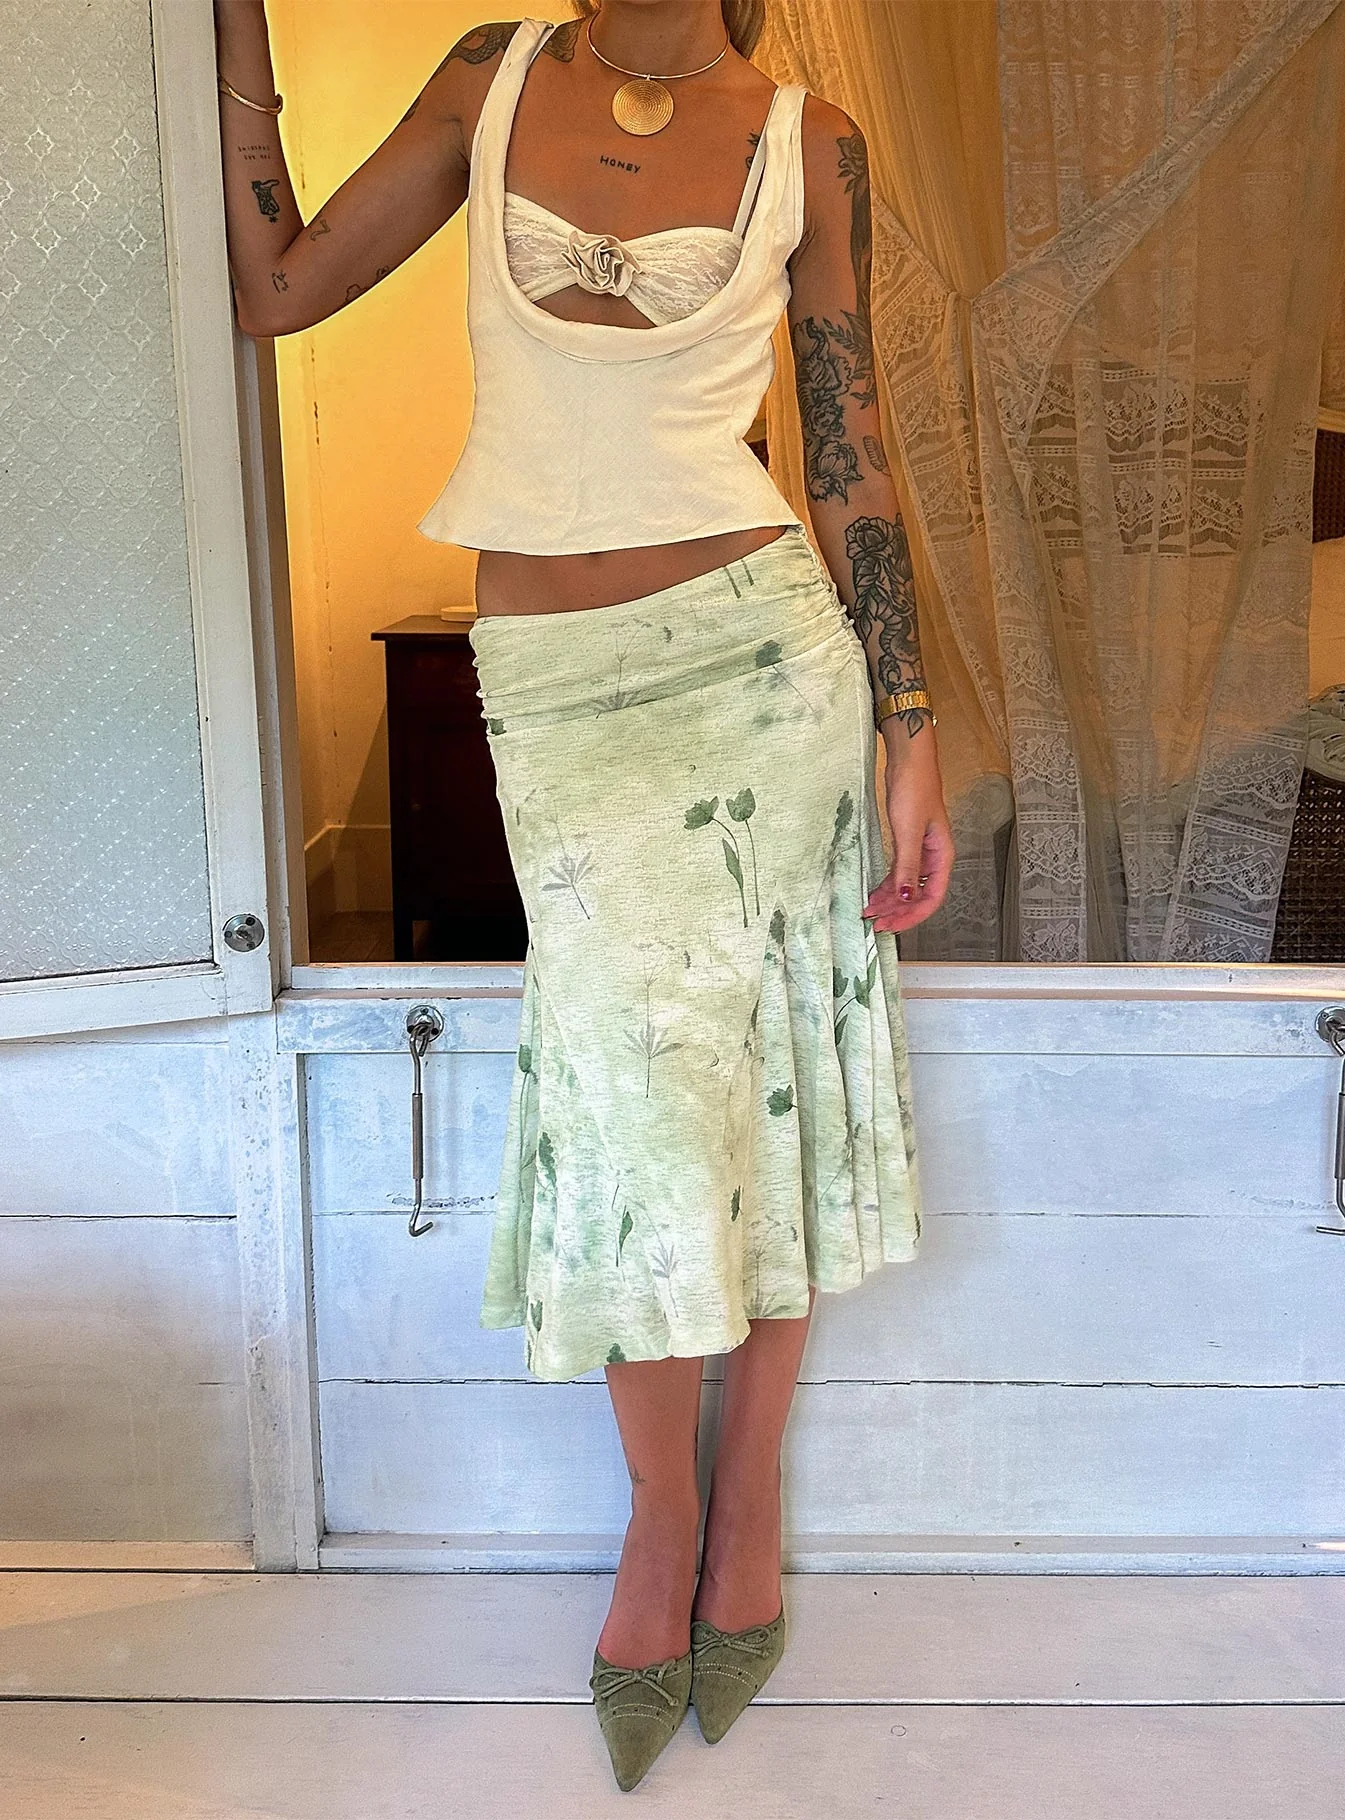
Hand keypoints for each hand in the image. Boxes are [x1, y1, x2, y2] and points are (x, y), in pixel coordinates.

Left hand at [863, 720, 953, 932]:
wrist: (908, 759)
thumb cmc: (914, 788)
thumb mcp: (908, 830)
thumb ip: (907, 866)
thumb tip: (905, 898)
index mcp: (941, 856)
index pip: (931, 898)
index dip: (911, 916)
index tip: (889, 925)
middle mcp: (934, 857)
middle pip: (919, 896)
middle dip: (897, 912)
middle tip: (873, 923)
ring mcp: (921, 851)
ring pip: (907, 886)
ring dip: (889, 900)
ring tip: (869, 910)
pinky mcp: (907, 842)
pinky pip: (899, 872)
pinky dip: (887, 884)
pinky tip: (874, 892)